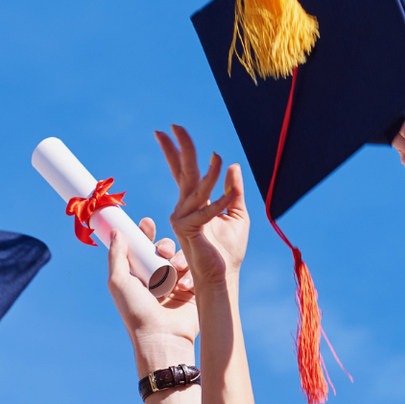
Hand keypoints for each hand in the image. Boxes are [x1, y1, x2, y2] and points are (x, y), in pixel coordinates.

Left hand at [107, 220, 199, 370]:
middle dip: (164, 244)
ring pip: (180, 257)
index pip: (141, 248)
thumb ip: (117, 256)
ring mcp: (175, 284)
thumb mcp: (119, 282)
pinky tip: (184, 283)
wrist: (163, 337)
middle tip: (162, 250)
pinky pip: (194, 270)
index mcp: (137, 276)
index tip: (146, 223)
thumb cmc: (136, 311)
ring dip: (178, 257)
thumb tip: (116, 232)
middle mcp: (156, 278)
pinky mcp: (192, 290)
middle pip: (163, 249)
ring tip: (175, 268)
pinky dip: (189, 272)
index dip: (144, 234)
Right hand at [156, 125, 248, 289]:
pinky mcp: (188, 230)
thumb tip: (232, 166)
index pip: (182, 171)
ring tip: (217, 156)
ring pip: (196, 187)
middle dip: (178, 148)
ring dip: (209, 172)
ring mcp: (182, 217)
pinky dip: (220, 201)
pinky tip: (230, 194)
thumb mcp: (236, 214)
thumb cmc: (228, 250)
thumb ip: (233, 190)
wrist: (223, 276)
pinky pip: (206, 210)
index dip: (175, 151)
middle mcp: (184, 207)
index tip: (167, 131)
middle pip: (182, 171)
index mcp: (193, 202)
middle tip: (172, 126)